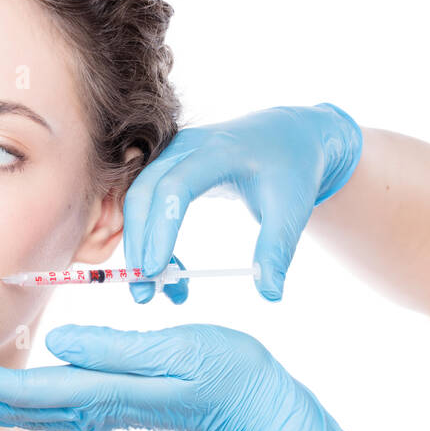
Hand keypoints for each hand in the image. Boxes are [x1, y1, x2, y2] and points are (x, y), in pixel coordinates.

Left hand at [0, 323, 368, 430]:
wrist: (267, 415)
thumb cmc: (232, 376)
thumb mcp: (178, 352)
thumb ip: (119, 351)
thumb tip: (62, 343)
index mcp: (102, 392)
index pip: (19, 393)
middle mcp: (94, 406)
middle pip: (11, 403)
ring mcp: (103, 409)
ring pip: (26, 405)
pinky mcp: (114, 404)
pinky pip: (50, 403)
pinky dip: (14, 397)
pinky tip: (3, 392)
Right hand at [122, 104, 361, 302]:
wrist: (288, 135)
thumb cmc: (292, 168)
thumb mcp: (292, 208)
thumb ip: (276, 249)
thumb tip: (270, 295)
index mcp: (219, 150)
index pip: (176, 187)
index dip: (161, 228)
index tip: (155, 271)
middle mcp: (186, 148)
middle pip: (143, 194)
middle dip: (138, 245)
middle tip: (144, 294)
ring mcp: (171, 156)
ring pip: (137, 201)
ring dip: (138, 247)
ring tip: (153, 292)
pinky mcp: (167, 169)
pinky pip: (146, 205)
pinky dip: (150, 240)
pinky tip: (169, 270)